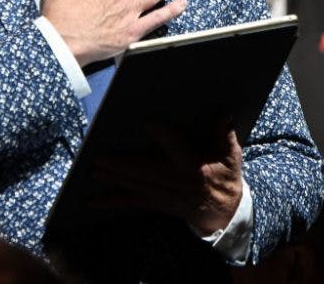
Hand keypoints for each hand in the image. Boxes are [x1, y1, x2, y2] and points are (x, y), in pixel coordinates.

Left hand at [95, 122, 243, 234]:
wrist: (224, 212)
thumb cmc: (225, 176)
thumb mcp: (231, 155)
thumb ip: (224, 134)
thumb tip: (226, 111)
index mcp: (194, 166)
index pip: (177, 147)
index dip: (163, 136)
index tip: (148, 122)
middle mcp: (176, 181)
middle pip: (147, 171)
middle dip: (123, 164)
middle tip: (101, 156)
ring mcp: (164, 194)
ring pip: (135, 185)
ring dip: (113, 178)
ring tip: (94, 170)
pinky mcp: (156, 203)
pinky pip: (132, 202)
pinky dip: (111, 202)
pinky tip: (92, 202)